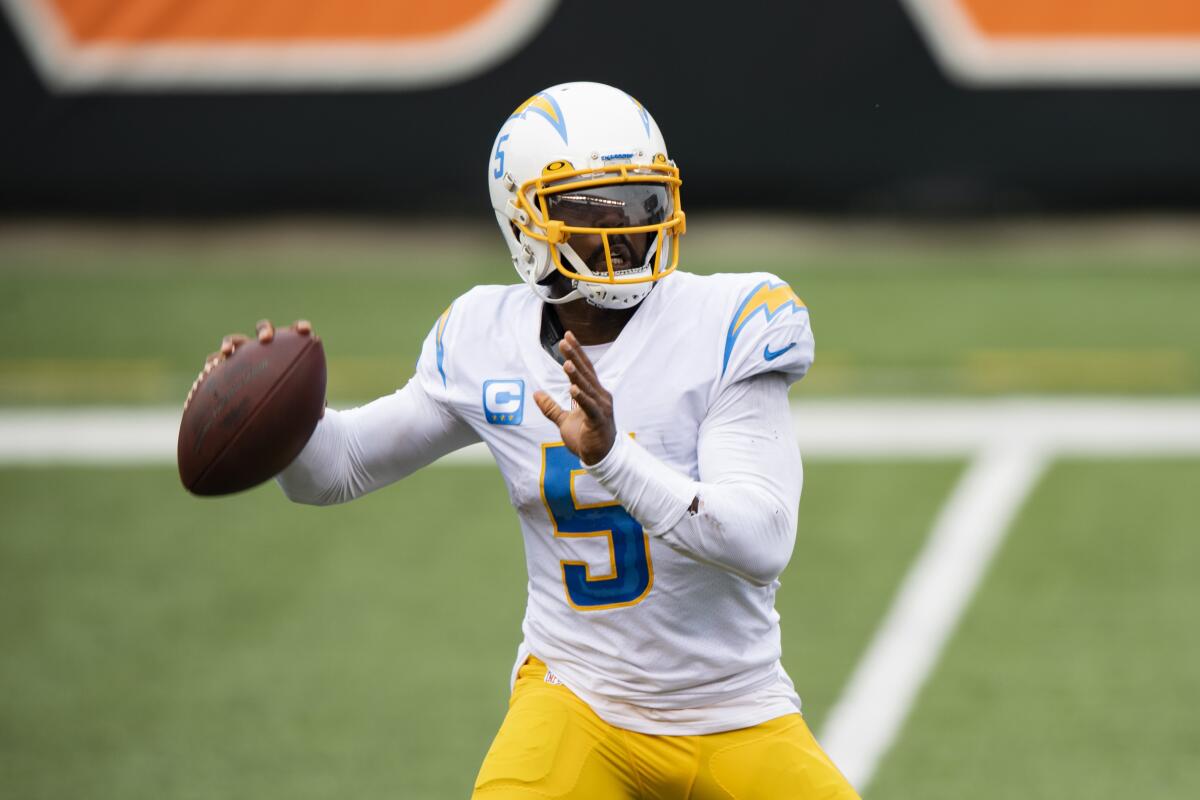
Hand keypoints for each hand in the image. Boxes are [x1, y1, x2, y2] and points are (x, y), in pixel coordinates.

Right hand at [185, 319, 312, 409]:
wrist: (266, 404)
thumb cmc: (289, 398)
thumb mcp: (300, 401)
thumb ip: (310, 403)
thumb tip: (321, 416)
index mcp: (286, 349)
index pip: (295, 334)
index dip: (299, 328)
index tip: (305, 331)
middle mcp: (264, 347)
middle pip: (263, 329)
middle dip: (264, 331)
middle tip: (265, 340)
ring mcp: (244, 354)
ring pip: (235, 341)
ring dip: (230, 343)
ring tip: (227, 352)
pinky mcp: (226, 366)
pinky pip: (215, 362)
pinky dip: (212, 364)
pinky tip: (208, 371)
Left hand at [534, 331, 616, 464]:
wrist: (601, 458)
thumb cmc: (586, 438)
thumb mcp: (563, 421)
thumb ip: (551, 407)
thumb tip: (535, 394)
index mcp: (593, 394)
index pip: (584, 369)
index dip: (576, 353)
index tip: (567, 337)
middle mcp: (600, 396)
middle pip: (586, 372)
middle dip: (575, 356)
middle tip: (564, 340)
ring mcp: (601, 407)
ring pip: (587, 387)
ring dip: (577, 375)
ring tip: (566, 363)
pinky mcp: (599, 420)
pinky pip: (589, 407)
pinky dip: (582, 397)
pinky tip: (573, 388)